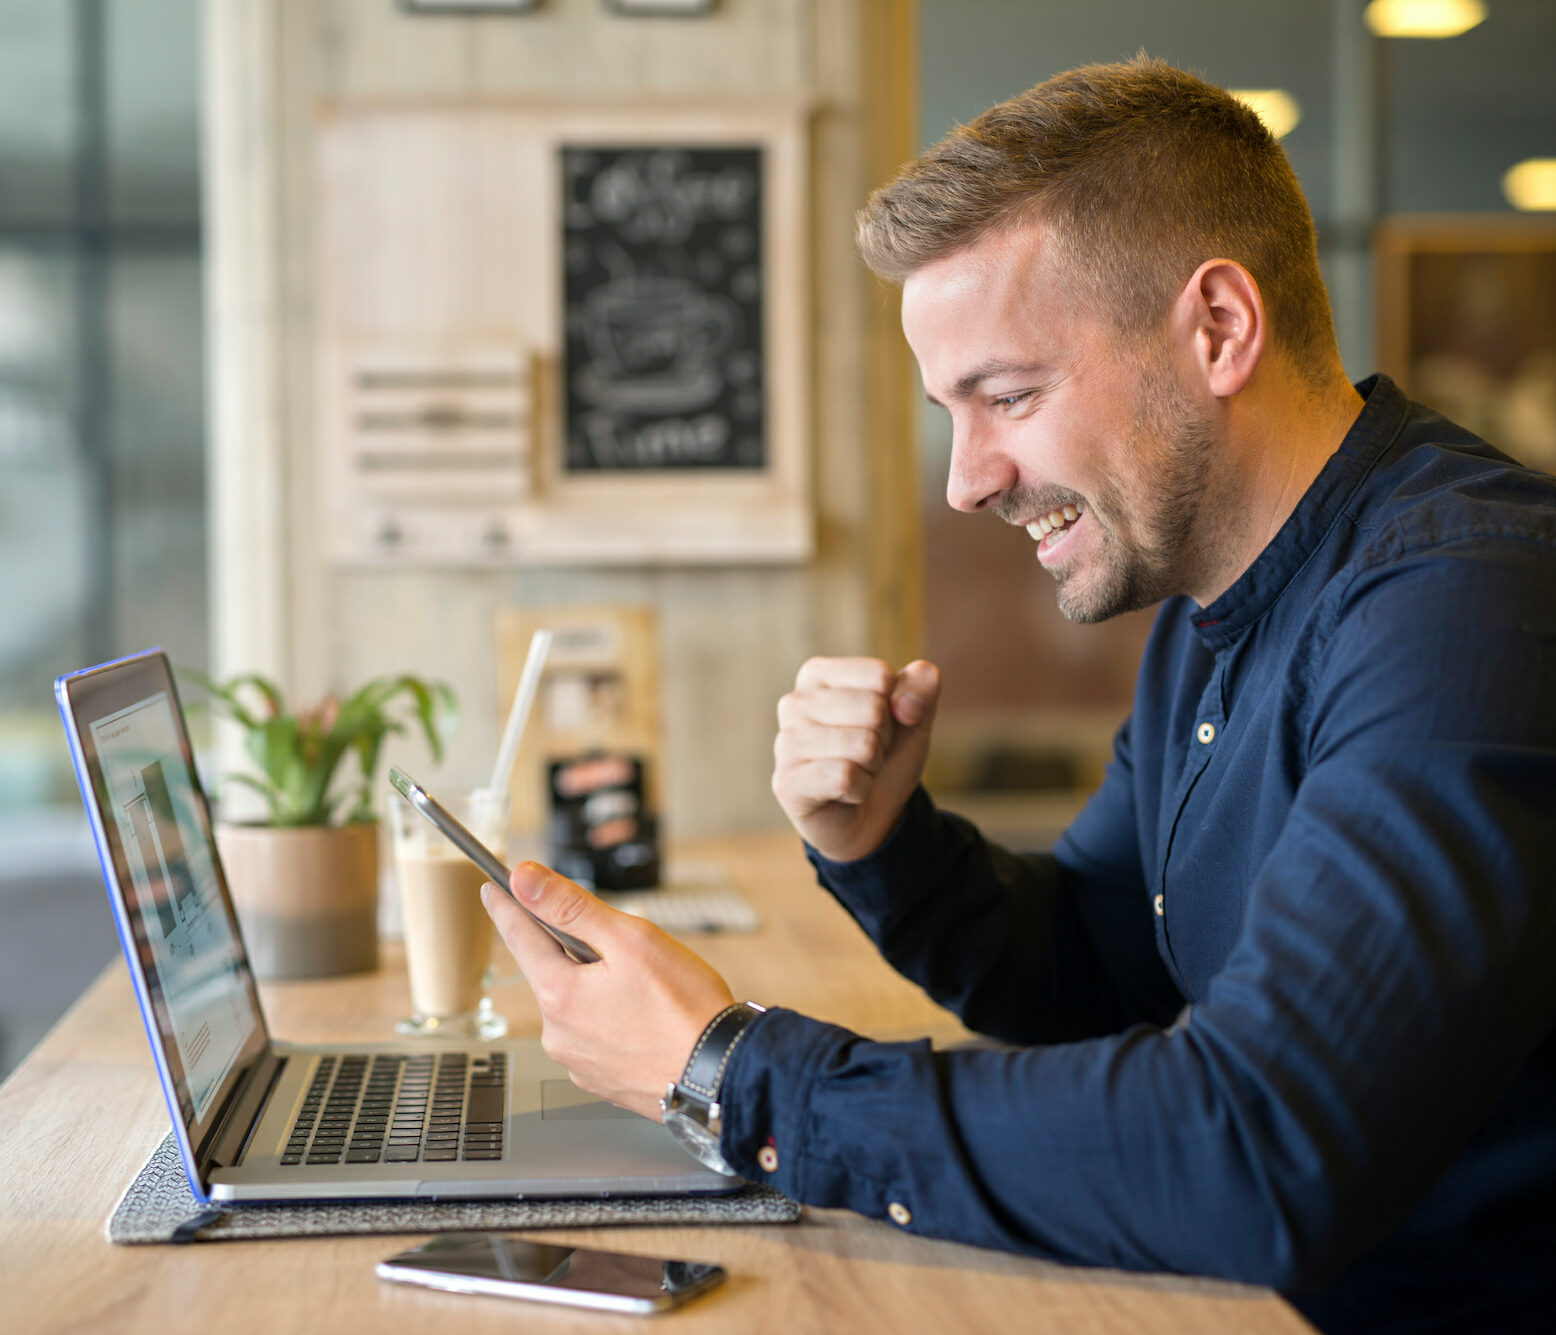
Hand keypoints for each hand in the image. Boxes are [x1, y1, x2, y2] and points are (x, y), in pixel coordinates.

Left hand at [482, 864, 734, 1119]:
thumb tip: (523, 880)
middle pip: (552, 971)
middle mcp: (558, 1034)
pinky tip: (646, 1018)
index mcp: (559, 994)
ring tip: (646, 989)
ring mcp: (578, 1062)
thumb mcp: (630, 939)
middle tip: (618, 944)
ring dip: (596, 987)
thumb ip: (571, 907)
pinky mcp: (601, 1080)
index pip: (519, 936)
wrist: (722, 1075)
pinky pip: (595, 1036)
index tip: (493, 887)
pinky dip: (611, 1019)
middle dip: (575, 950)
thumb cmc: (686, 1009)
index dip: (507, 906)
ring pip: (576, 1005)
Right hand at [771, 657, 940, 862]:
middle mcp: (794, 703)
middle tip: (867, 754)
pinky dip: (860, 789)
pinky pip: (845, 777)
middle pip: (873, 709)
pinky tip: (845, 794)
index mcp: (818, 674)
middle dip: (884, 739)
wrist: (873, 815)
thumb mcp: (915, 714)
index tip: (879, 725)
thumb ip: (922, 684)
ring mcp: (786, 743)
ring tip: (856, 771)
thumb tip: (906, 702)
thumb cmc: (886, 756)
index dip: (896, 706)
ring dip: (873, 766)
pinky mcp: (787, 782)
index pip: (880, 675)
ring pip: (863, 744)